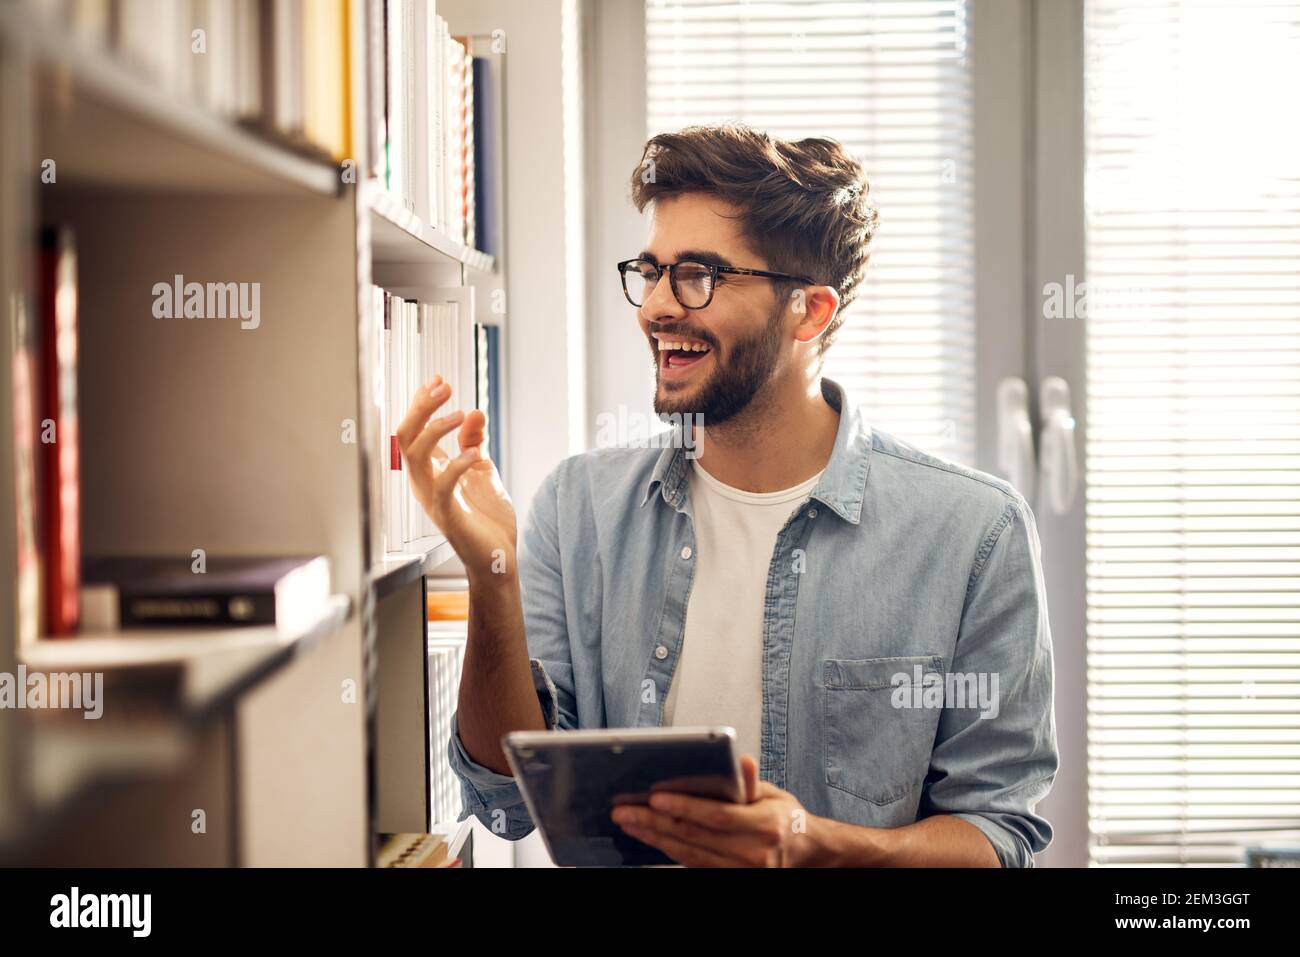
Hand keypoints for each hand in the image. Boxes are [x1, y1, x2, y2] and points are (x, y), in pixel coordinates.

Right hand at [396, 376, 516, 581]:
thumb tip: (475, 412)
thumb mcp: (482, 470)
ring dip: (435, 431)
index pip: (414, 429)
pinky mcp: (448, 516)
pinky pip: (442, 486)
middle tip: (443, 387)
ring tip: (459, 413)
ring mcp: (433, 499)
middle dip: (421, 408)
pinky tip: (475, 453)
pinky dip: (457, 465)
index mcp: (430, 470)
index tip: (438, 378)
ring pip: (414, 457)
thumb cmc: (486, 519)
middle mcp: (424, 482)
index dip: (422, 402)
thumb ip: (474, 442)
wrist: (498, 558)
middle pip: (406, 437)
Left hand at [610, 755, 827, 866]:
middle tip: (626, 811)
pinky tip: (650, 838)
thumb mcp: (773, 795)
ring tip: (629, 823)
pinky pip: (694, 866)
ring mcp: (741, 872)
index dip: (685, 807)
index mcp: (764, 827)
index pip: (717, 817)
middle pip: (695, 838)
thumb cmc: (785, 818)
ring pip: (689, 855)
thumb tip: (741, 761)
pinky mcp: (731, 879)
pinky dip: (669, 851)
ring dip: (655, 839)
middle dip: (655, 824)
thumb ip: (751, 783)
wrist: (804, 853)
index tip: (655, 798)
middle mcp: (753, 854)